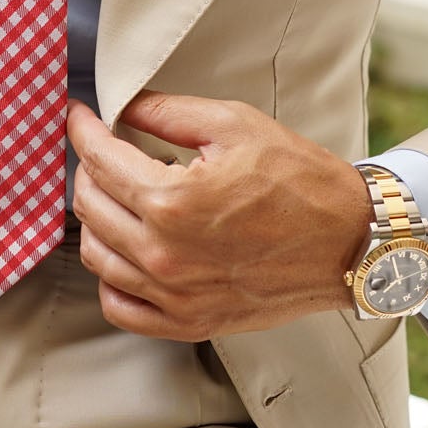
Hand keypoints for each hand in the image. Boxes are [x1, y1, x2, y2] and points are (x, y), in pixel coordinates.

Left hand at [66, 92, 369, 340]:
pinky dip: (111, 276)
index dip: (82, 129)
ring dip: (97, 217)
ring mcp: (173, 295)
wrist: (349, 241)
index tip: (78, 116)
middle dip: (89, 168)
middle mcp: (164, 255)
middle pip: (89, 206)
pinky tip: (126, 248)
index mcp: (171, 202)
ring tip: (120, 193)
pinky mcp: (188, 321)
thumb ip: (167, 112)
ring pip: (96, 255)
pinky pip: (119, 306)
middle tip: (104, 149)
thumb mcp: (233, 125)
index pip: (99, 160)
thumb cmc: (300, 180)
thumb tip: (123, 105)